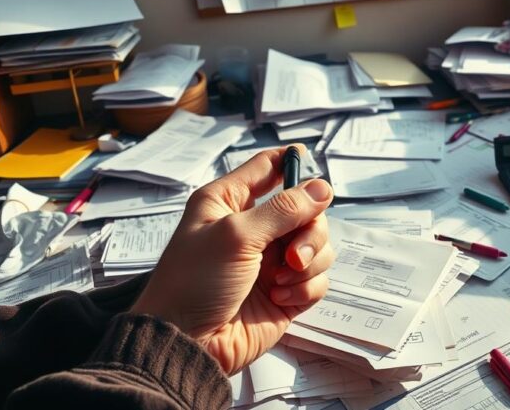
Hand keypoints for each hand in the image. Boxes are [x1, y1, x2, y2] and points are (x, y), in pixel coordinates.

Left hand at [131, 145, 334, 374]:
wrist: (187, 345)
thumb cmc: (193, 284)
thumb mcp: (235, 236)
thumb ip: (283, 209)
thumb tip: (322, 188)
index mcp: (230, 202)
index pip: (268, 167)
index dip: (293, 164)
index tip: (312, 168)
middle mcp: (254, 227)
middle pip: (307, 209)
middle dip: (310, 231)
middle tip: (293, 254)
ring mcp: (272, 260)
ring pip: (318, 245)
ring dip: (308, 263)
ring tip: (280, 281)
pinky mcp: (286, 291)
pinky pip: (317, 279)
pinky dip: (305, 288)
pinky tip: (279, 298)